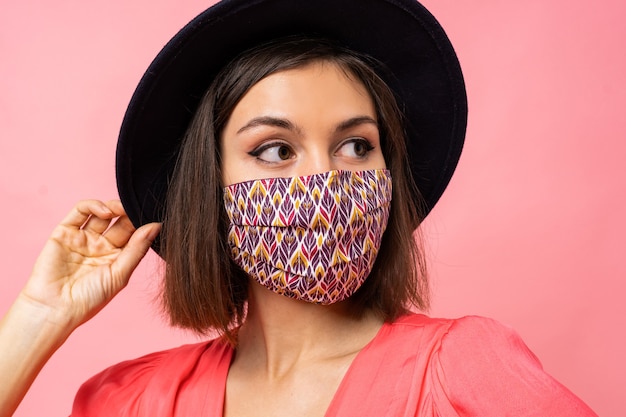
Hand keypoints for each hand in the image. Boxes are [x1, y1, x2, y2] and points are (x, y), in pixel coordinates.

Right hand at [20, 199, 159, 331]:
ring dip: (114, 206)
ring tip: (122, 209)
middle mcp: (101, 246)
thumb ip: (137, 249)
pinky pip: (80, 211)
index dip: (143, 224)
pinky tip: (106, 212)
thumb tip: (157, 226)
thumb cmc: (89, 298)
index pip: (134, 234)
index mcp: (117, 257)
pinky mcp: (64, 232)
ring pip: (102, 213)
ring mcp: (83, 238)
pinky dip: (94, 205)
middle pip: (120, 222)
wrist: (55, 308)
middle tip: (138, 208)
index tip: (153, 217)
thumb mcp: (119, 274)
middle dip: (129, 213)